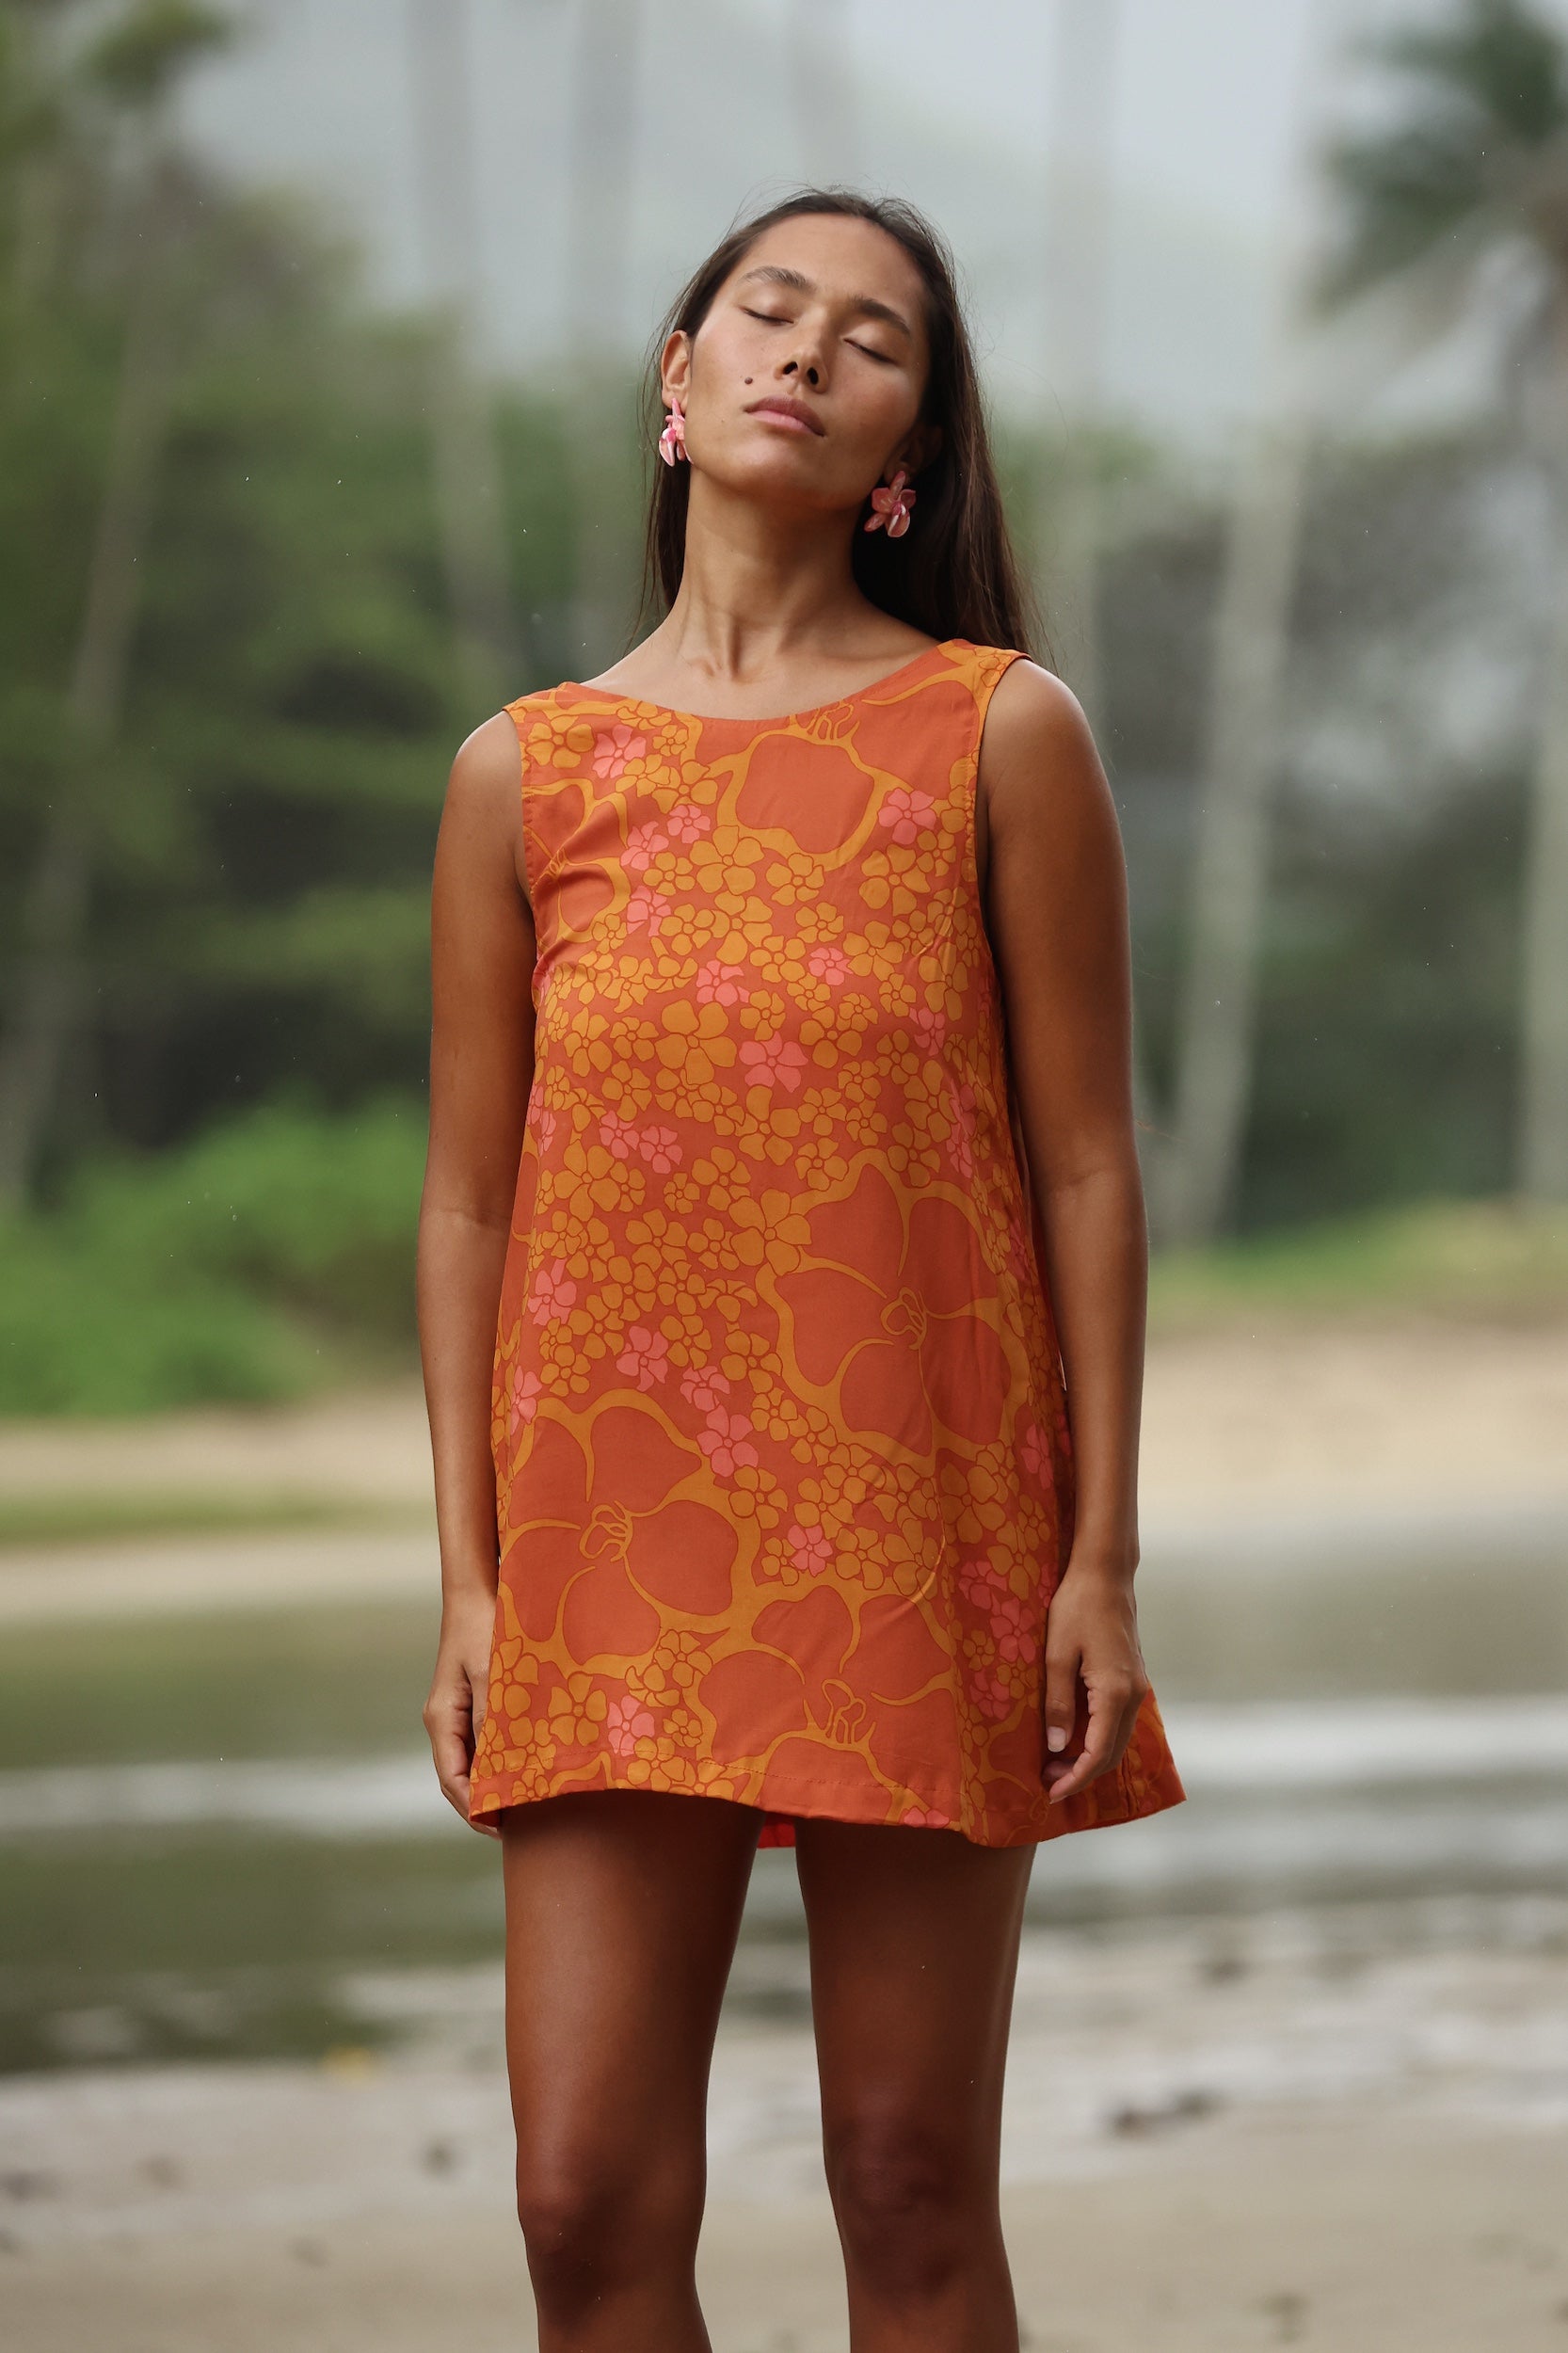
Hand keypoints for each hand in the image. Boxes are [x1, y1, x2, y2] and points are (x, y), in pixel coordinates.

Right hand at [423, 1588, 501, 1837]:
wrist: (477, 1589)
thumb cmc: (485, 1625)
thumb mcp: (491, 1671)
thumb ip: (492, 1716)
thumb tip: (495, 1765)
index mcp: (442, 1718)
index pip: (452, 1779)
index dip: (474, 1810)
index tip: (501, 1830)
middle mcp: (445, 1720)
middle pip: (460, 1777)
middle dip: (485, 1805)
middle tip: (522, 1829)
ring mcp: (458, 1712)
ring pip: (473, 1762)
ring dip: (494, 1784)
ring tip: (526, 1807)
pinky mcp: (474, 1702)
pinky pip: (483, 1742)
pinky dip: (501, 1761)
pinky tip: (525, 1768)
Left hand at [1040, 1555, 1149, 1804]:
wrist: (1105, 1575)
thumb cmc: (1076, 1608)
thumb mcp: (1057, 1654)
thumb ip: (1059, 1703)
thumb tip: (1058, 1747)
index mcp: (1115, 1693)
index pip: (1099, 1752)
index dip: (1076, 1778)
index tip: (1051, 1793)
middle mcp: (1134, 1695)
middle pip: (1113, 1753)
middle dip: (1082, 1774)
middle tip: (1048, 1782)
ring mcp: (1137, 1687)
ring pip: (1118, 1739)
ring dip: (1091, 1758)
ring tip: (1057, 1765)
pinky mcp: (1133, 1679)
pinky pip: (1119, 1722)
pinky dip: (1099, 1740)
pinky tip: (1075, 1739)